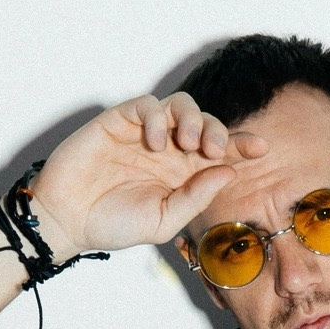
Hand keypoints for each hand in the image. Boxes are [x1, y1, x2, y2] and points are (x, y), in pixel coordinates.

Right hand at [25, 92, 268, 256]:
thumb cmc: (113, 224)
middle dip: (218, 131)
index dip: (241, 146)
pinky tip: (154, 142)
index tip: (261, 149)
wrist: (68, 220)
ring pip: (180, 105)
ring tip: (188, 144)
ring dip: (192, 119)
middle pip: (205, 123)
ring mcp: (142, 133)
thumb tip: (228, 172)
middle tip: (214, 150)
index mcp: (181, 173)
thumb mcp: (163, 220)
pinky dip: (156, 117)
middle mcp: (166, 149)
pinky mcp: (118, 121)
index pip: (218, 153)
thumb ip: (195, 197)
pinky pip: (146, 104)